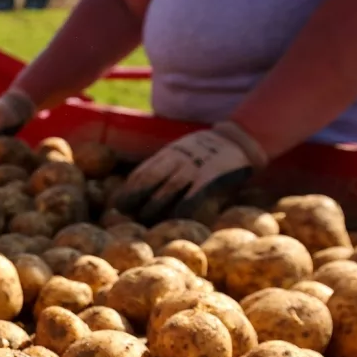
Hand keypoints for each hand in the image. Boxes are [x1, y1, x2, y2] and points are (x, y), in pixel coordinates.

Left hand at [111, 122, 268, 223]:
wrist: (240, 138)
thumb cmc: (207, 151)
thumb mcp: (183, 150)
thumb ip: (167, 165)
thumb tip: (143, 187)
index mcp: (169, 152)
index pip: (143, 171)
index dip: (127, 188)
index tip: (115, 203)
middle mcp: (178, 158)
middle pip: (150, 179)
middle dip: (133, 196)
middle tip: (121, 214)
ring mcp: (194, 166)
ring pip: (168, 188)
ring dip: (153, 205)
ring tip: (142, 219)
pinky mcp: (211, 175)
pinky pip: (194, 193)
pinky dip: (182, 207)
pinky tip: (173, 219)